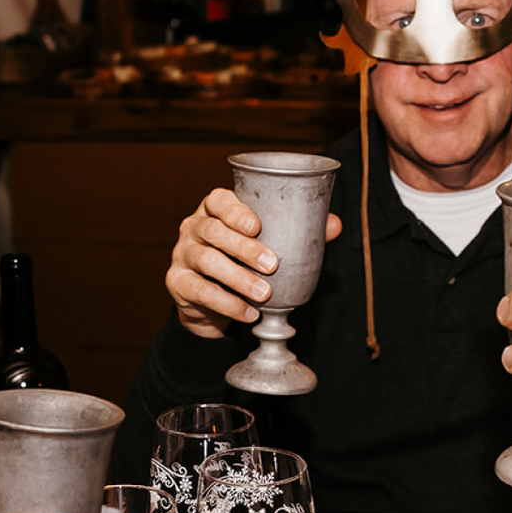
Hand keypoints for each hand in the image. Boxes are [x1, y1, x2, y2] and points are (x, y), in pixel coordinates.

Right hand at [165, 187, 341, 337]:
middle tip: (272, 264)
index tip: (258, 226)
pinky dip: (227, 303)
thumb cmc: (241, 260)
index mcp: (214, 210)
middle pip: (214, 231)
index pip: (218, 200)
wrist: (208, 299)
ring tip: (264, 294)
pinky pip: (201, 292)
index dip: (236, 210)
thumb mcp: (265, 243)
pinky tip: (248, 312)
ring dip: (238, 279)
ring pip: (207, 261)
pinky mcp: (177, 283)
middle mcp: (194, 228)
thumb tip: (334, 224)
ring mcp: (183, 255)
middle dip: (244, 248)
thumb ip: (297, 232)